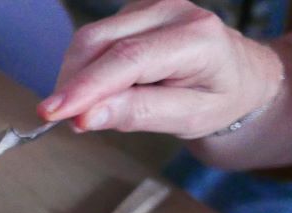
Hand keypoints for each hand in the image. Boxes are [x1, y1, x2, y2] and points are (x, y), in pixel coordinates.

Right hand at [37, 0, 283, 138]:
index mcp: (197, 38)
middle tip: (69, 122)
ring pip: (90, 38)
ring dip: (75, 77)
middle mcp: (173, 10)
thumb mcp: (189, 118)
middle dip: (72, 83)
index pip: (127, 59)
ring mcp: (152, 5)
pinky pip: (94, 38)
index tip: (51, 113)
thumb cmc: (220, 100)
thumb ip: (139, 114)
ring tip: (86, 108)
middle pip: (98, 41)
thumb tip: (85, 116)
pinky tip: (101, 88)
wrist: (241, 76)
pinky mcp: (136, 9)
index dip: (85, 87)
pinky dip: (85, 68)